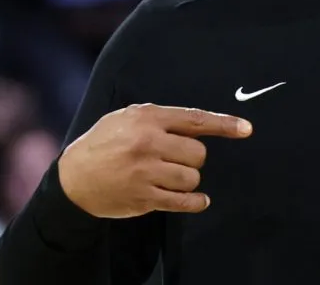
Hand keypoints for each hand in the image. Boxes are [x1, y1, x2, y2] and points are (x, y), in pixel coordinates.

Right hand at [58, 104, 251, 218]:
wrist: (73, 179)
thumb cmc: (104, 143)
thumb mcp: (127, 117)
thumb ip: (161, 118)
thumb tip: (199, 124)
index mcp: (147, 119)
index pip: (195, 120)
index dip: (224, 125)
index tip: (246, 129)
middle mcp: (148, 144)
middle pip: (198, 154)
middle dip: (193, 157)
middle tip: (176, 158)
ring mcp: (146, 173)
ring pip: (192, 178)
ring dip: (187, 179)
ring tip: (170, 175)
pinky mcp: (144, 198)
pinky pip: (183, 202)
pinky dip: (195, 202)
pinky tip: (198, 200)